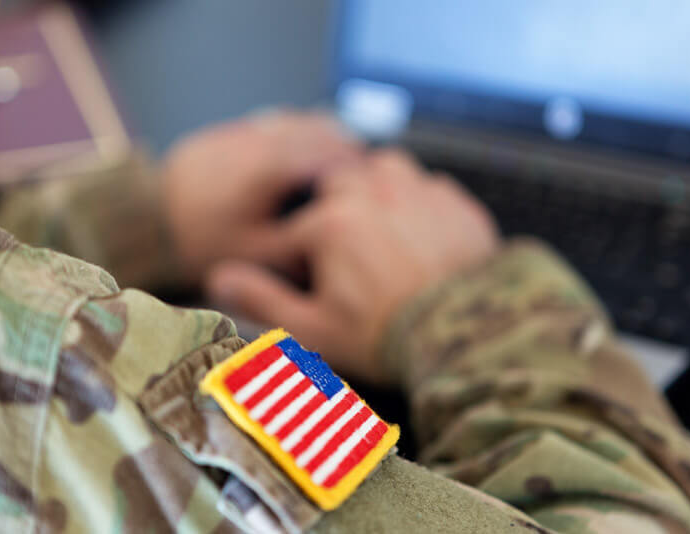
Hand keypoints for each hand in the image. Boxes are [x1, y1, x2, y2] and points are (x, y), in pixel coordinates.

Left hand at [161, 111, 362, 283]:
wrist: (143, 225)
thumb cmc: (201, 245)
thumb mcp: (257, 255)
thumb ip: (303, 242)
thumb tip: (339, 235)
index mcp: (269, 168)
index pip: (328, 153)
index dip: (355, 166)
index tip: (373, 180)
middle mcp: (256, 141)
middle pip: (314, 129)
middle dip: (342, 146)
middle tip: (363, 166)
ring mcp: (236, 134)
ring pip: (291, 122)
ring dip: (318, 135)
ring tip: (337, 156)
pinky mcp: (220, 136)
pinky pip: (266, 124)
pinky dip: (290, 134)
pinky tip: (297, 153)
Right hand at [206, 150, 499, 383]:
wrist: (471, 337)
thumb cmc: (387, 337)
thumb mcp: (314, 329)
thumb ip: (262, 299)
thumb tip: (218, 279)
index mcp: (331, 225)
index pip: (295, 232)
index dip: (295, 260)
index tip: (309, 282)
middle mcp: (373, 194)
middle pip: (337, 185)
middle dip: (332, 211)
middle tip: (343, 251)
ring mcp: (419, 193)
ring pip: (385, 168)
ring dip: (375, 188)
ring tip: (379, 227)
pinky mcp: (456, 203)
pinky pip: (429, 185)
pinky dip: (418, 201)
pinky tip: (421, 235)